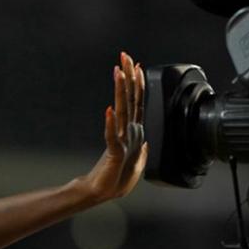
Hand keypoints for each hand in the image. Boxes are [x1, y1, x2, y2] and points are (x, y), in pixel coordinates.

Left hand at [85, 51, 147, 201]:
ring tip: (119, 72)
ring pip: (123, 111)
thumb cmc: (116, 177)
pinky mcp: (115, 154)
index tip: (135, 65)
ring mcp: (124, 142)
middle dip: (129, 77)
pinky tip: (109, 110)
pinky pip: (112, 136)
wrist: (103, 192)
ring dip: (121, 91)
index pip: (137, 102)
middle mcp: (131, 133)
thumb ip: (139, 145)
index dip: (137, 83)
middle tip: (125, 56)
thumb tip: (145, 139)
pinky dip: (110, 123)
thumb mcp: (133, 158)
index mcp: (134, 132)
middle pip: (131, 100)